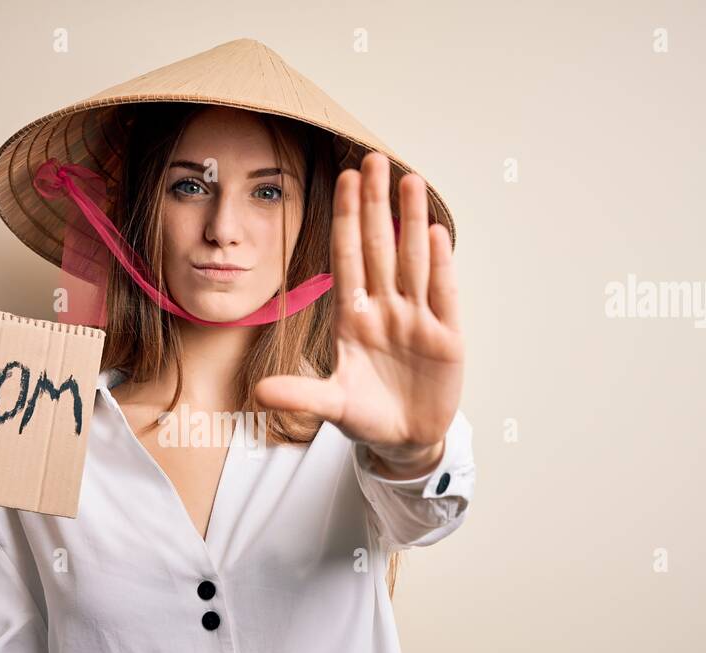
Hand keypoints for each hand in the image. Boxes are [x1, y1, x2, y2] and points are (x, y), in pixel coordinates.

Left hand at [255, 152, 463, 477]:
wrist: (404, 440)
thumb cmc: (366, 416)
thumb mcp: (330, 407)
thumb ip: (300, 395)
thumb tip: (259, 392)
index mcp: (353, 318)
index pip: (348, 258)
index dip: (345, 220)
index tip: (343, 180)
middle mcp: (384, 310)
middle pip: (379, 247)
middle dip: (375, 204)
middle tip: (373, 159)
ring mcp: (416, 320)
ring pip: (412, 261)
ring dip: (409, 221)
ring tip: (408, 180)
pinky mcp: (446, 338)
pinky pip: (442, 294)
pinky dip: (440, 264)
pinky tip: (435, 230)